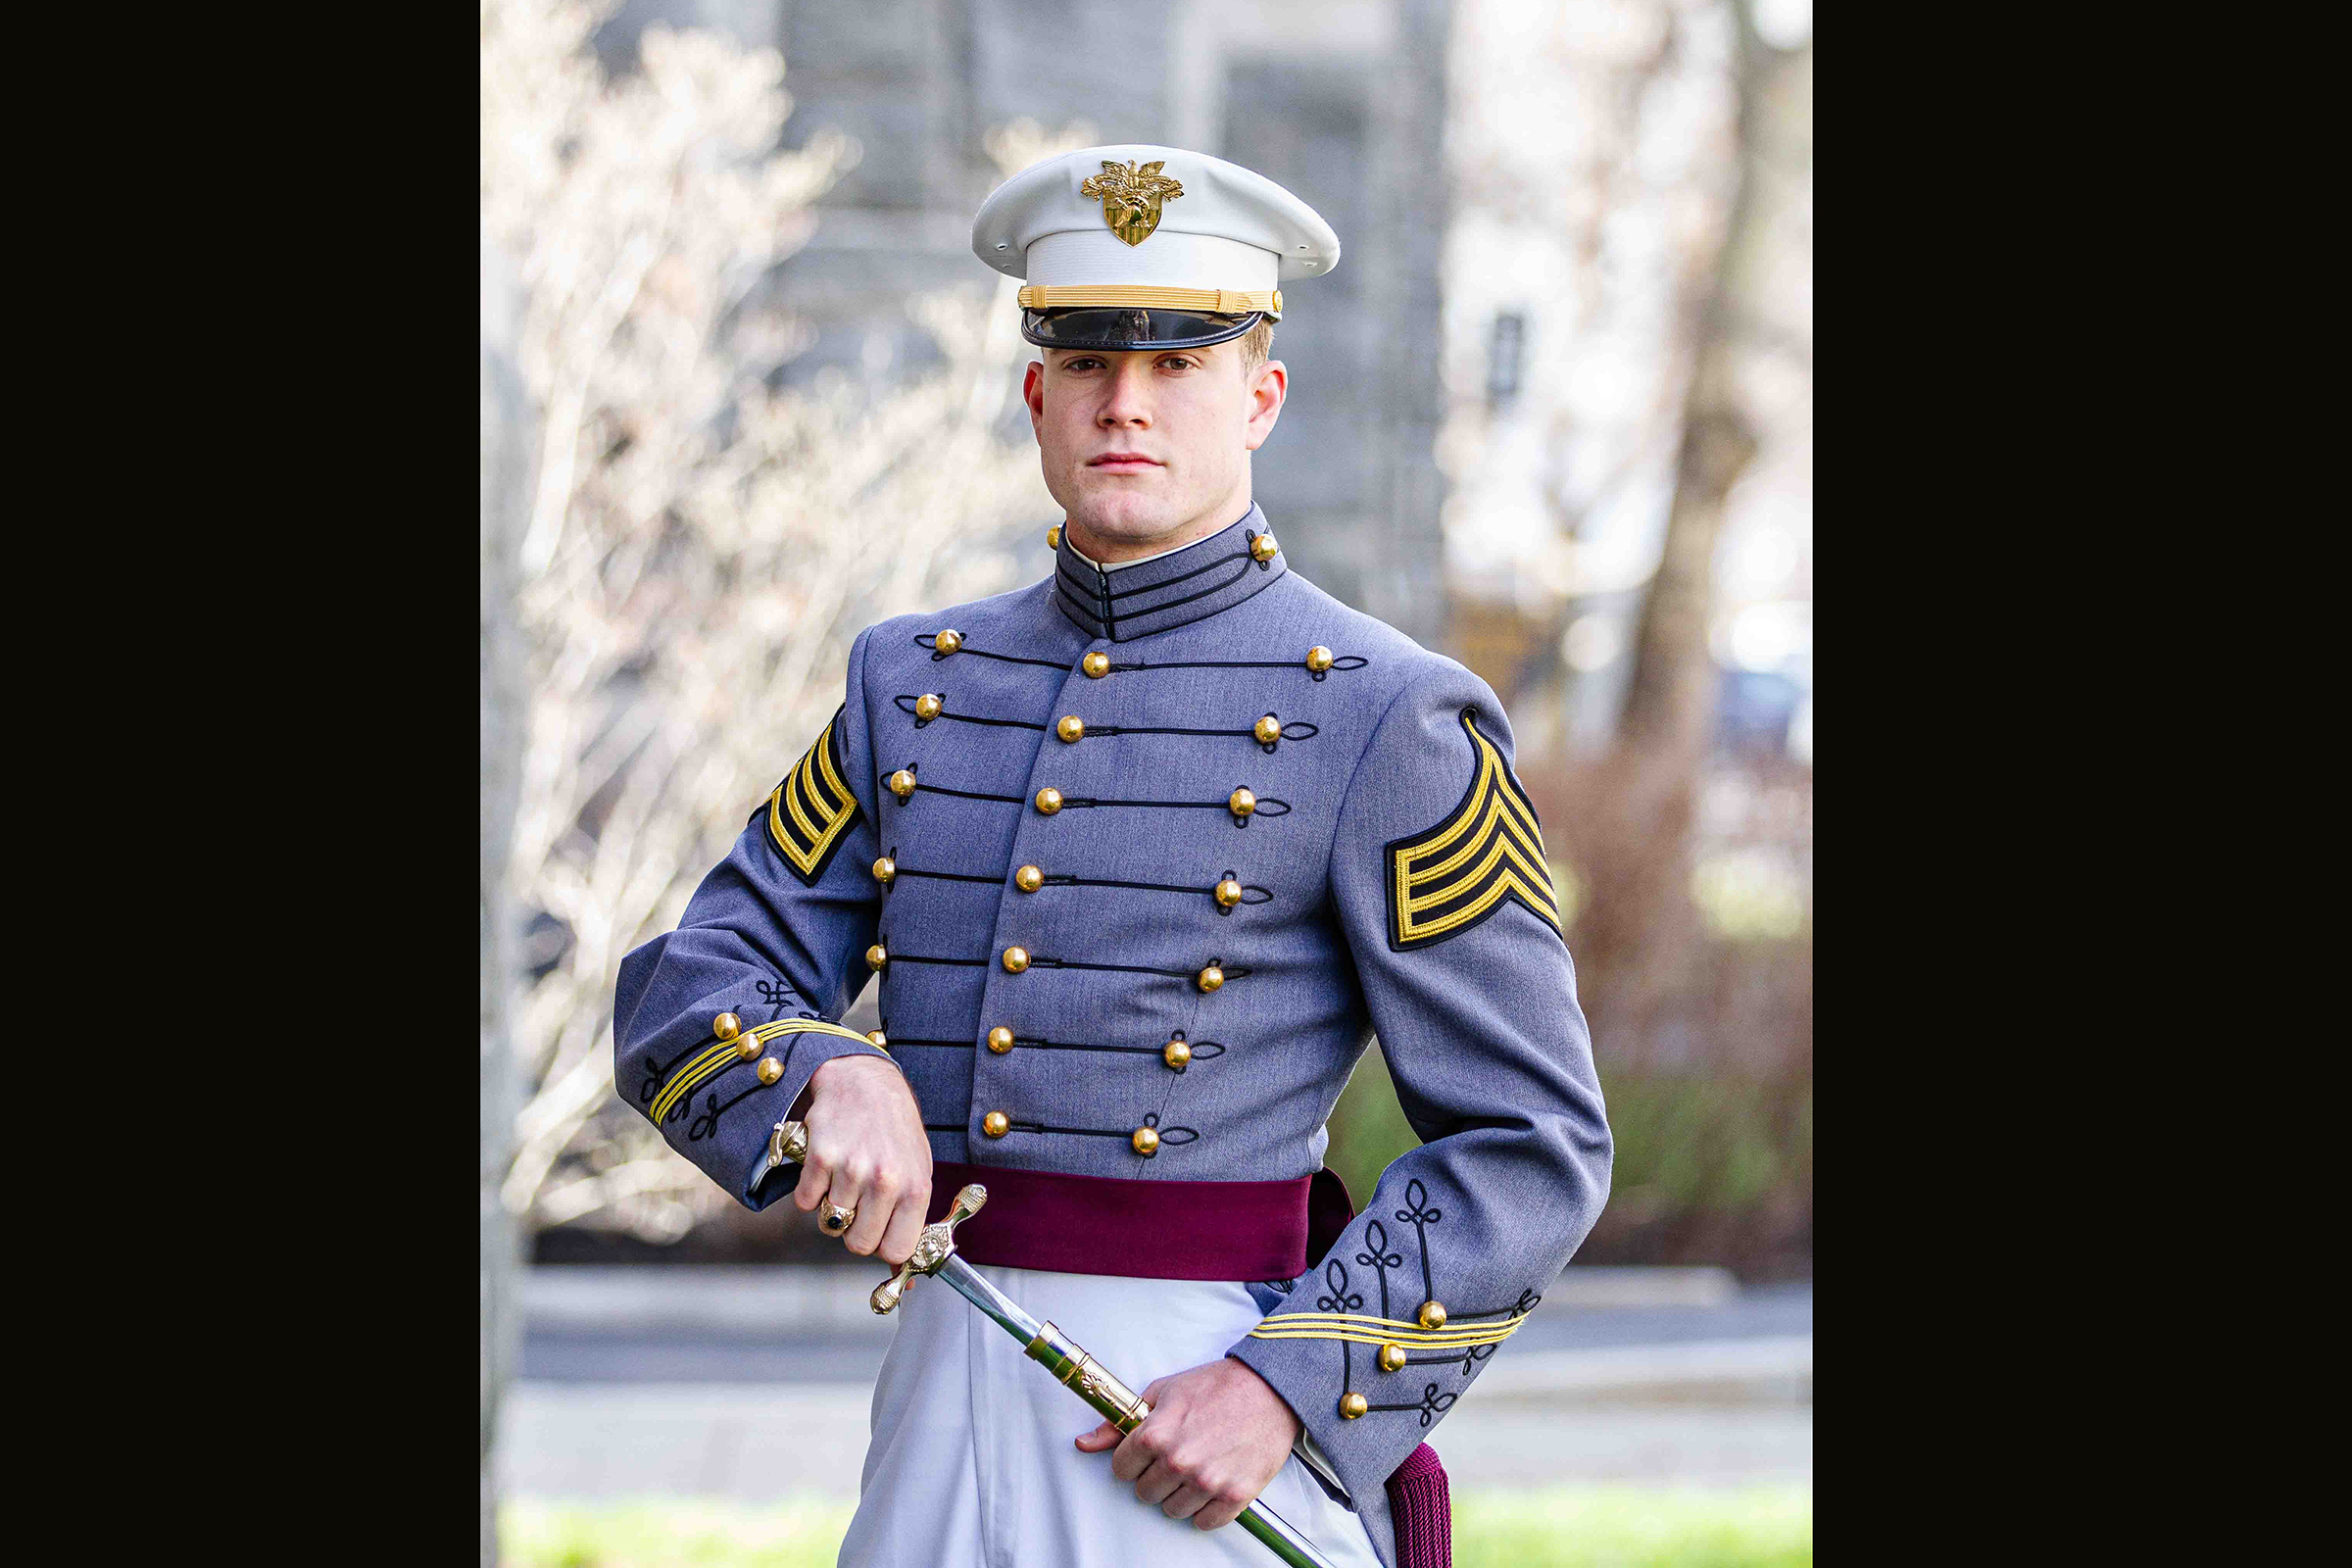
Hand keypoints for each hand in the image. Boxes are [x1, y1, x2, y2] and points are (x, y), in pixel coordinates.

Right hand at [790, 1055, 931, 1265]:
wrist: (864, 1081)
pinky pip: (805, 1202)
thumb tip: (904, 1281)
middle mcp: (885, 1180)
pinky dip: (810, 1191)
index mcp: (915, 1188)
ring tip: (846, 1177)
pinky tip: (827, 1167)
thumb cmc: (894, 1132)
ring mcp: (852, 1169)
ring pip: (830, 1223)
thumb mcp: (915, 1172)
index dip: (884, 1247)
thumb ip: (910, 1221)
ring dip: (833, 1207)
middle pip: (858, 1244)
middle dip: (855, 1231)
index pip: (896, 1250)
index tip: (881, 1233)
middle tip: (859, 1205)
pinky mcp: (820, 1157)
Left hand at [1073, 1356, 1301, 1529]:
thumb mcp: (1163, 1392)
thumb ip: (1119, 1423)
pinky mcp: (1235, 1495)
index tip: (1146, 1453)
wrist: (1270, 1388)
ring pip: (1172, 1510)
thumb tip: (1084, 1443)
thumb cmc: (1217, 1386)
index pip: (1121, 1470)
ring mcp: (1207, 1481)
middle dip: (1155, 1477)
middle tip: (1175, 1457)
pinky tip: (1212, 1483)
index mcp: (1155, 1435)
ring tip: (1196, 1467)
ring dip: (1180, 1494)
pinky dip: (1206, 1509)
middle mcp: (1178, 1461)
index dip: (1132, 1460)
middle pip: (1144, 1494)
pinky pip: (1205, 1523)